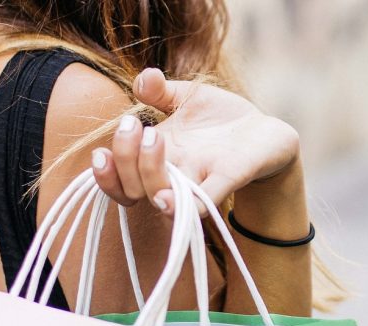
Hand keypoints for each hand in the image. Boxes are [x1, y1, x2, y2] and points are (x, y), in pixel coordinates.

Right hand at [90, 68, 300, 214]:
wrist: (266, 132)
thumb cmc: (220, 119)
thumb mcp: (188, 98)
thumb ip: (160, 90)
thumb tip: (143, 79)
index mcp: (157, 156)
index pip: (119, 178)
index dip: (104, 174)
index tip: (101, 152)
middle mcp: (173, 174)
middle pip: (133, 188)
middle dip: (125, 158)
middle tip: (137, 126)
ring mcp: (199, 180)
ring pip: (161, 195)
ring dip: (148, 172)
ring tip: (153, 138)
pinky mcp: (228, 180)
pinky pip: (202, 202)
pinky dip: (184, 205)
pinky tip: (166, 200)